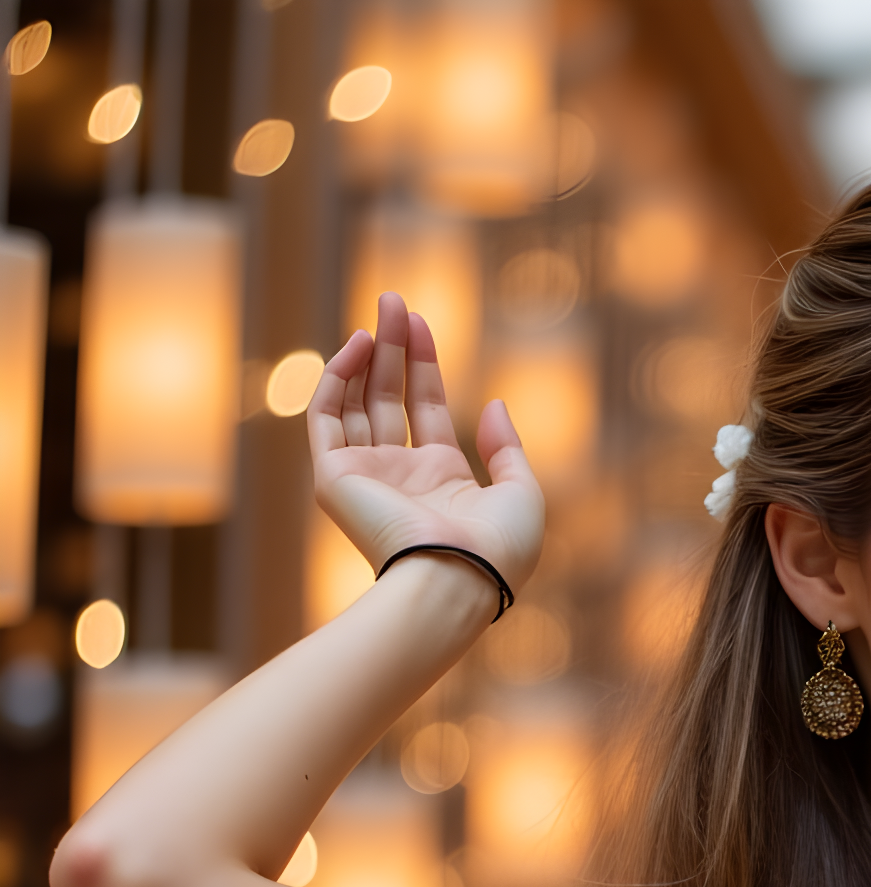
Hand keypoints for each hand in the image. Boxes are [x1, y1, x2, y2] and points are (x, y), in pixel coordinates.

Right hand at [308, 291, 543, 596]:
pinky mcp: (335, 478)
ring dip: (366, 354)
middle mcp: (399, 475)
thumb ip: (509, 449)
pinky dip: (335, 380)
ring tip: (383, 309)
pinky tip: (356, 345)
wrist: (458, 579)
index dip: (423, 365)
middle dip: (391, 349)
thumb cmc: (498, 547)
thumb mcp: (522, 492)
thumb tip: (494, 404)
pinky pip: (325, 419)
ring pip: (357, 401)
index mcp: (441, 479)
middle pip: (388, 397)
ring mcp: (365, 476)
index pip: (425, 408)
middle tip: (394, 301)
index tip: (421, 323)